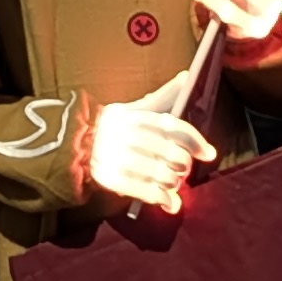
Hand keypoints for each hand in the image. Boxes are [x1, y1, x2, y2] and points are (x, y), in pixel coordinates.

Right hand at [88, 85, 216, 213]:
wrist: (72, 146)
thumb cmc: (111, 127)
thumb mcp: (132, 109)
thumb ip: (161, 97)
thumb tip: (186, 77)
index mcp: (134, 116)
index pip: (172, 127)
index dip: (196, 141)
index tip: (209, 154)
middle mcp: (126, 136)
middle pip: (171, 154)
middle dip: (183, 165)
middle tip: (182, 168)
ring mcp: (117, 158)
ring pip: (162, 176)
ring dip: (174, 184)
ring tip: (173, 183)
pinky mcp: (110, 179)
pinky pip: (146, 193)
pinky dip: (163, 200)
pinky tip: (170, 203)